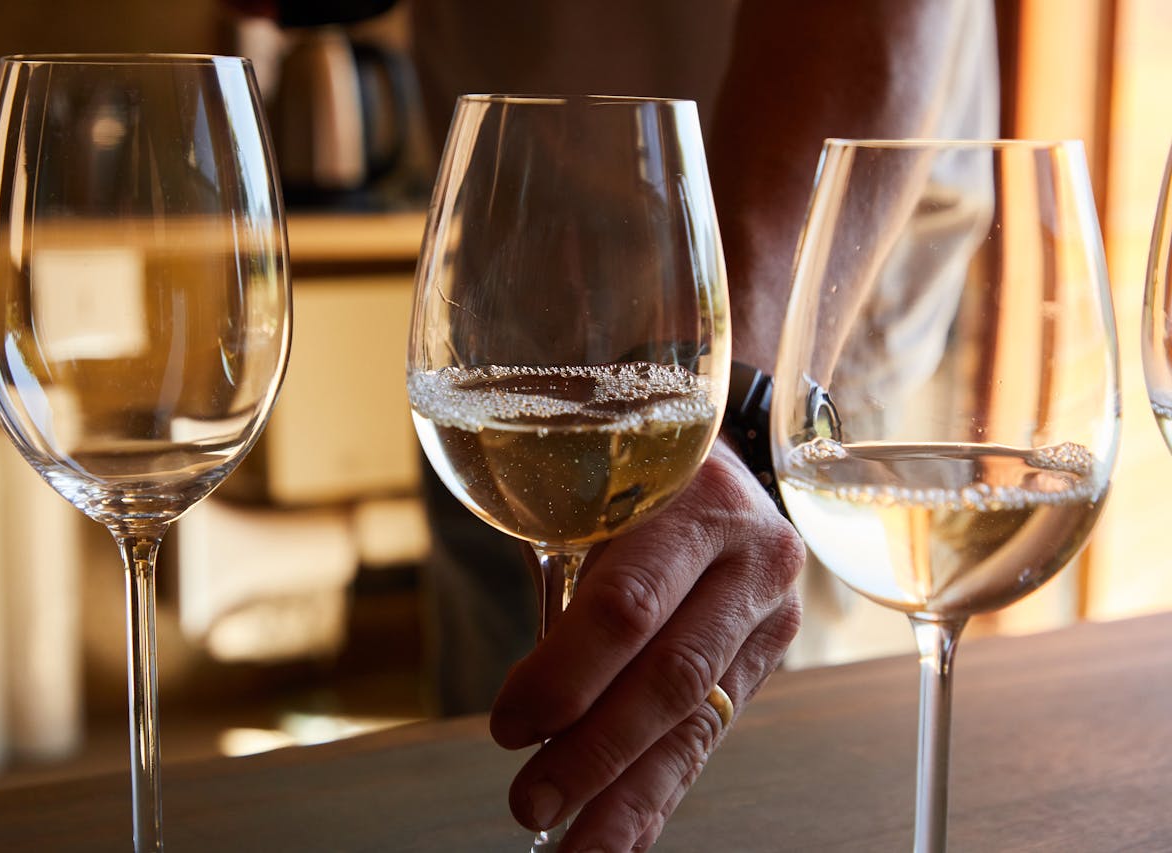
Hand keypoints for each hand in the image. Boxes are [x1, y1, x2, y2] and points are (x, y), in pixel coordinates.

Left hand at [489, 438, 805, 851]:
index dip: (566, 674)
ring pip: (697, 718)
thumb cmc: (626, 470)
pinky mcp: (766, 656)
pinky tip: (625, 833)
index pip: (630, 605)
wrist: (715, 463)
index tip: (510, 724)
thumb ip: (563, 562)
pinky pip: (710, 732)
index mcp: (697, 499)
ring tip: (576, 848)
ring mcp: (769, 613)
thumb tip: (524, 701)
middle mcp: (751, 558)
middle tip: (532, 804)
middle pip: (669, 675)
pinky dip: (662, 789)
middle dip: (595, 752)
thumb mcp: (596, 486)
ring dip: (630, 794)